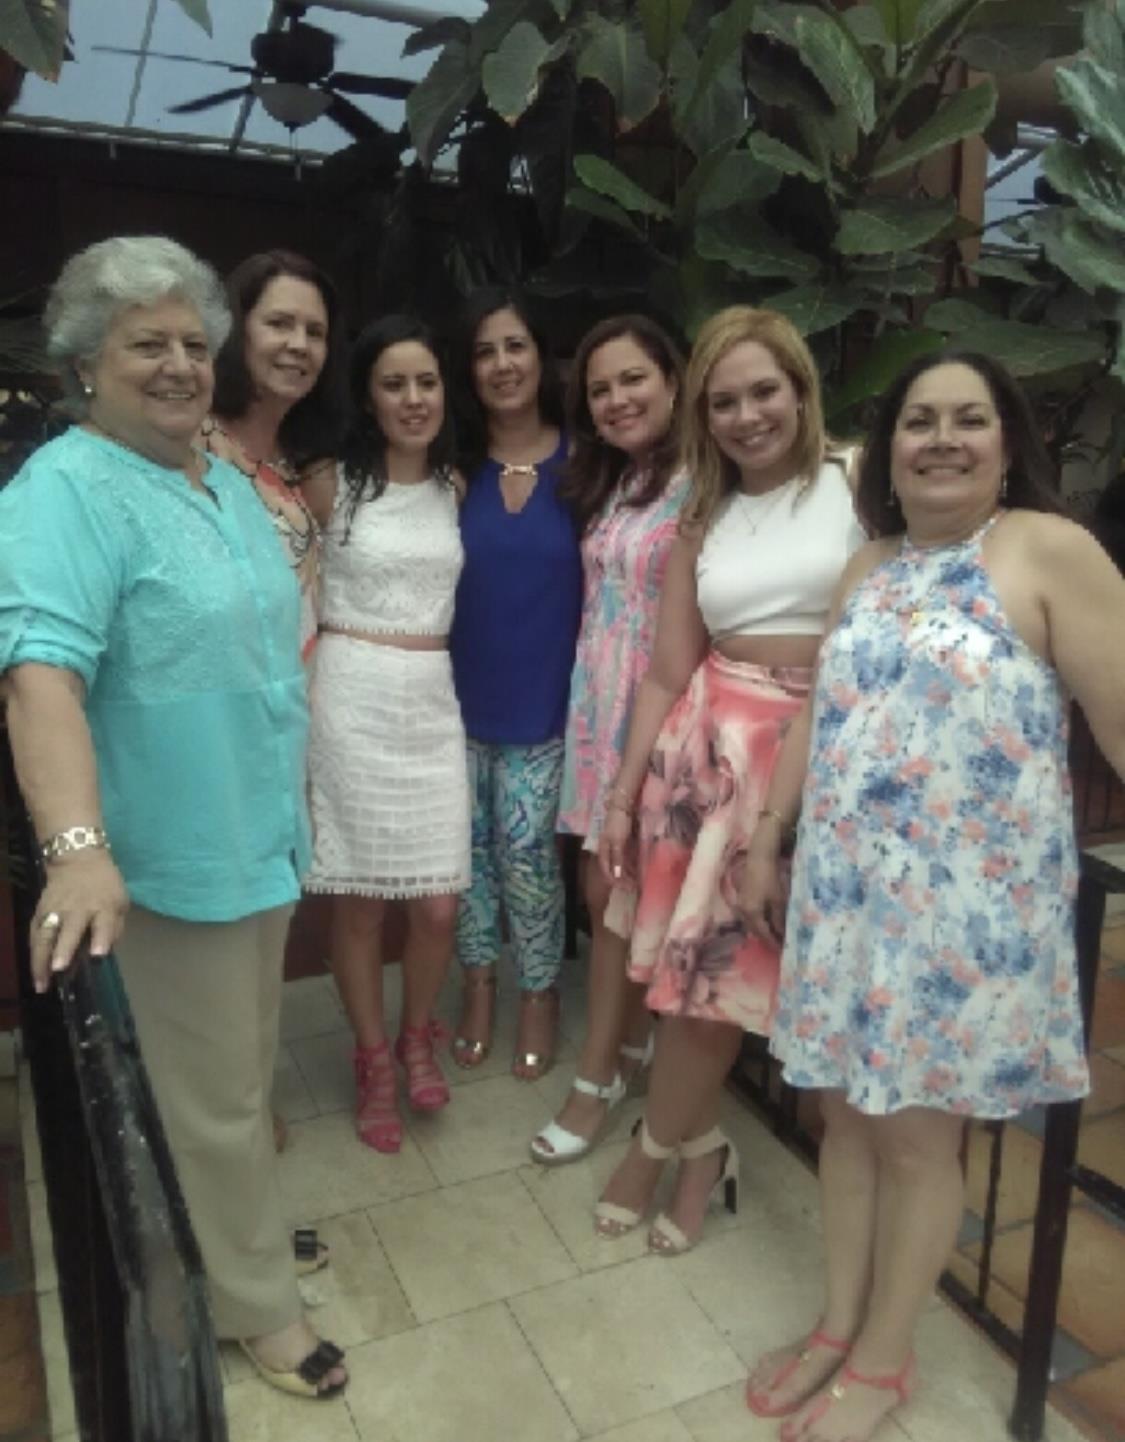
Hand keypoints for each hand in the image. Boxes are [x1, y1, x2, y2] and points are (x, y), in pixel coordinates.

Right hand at [29, 851, 128, 993]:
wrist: (78, 859)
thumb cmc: (104, 885)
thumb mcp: (119, 902)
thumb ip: (114, 928)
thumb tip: (104, 954)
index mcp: (103, 906)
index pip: (103, 923)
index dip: (101, 938)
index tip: (97, 955)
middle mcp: (78, 908)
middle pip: (69, 930)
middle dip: (63, 949)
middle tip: (58, 970)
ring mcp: (56, 909)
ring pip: (46, 935)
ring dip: (42, 959)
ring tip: (41, 984)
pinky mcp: (40, 911)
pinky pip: (35, 934)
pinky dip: (33, 952)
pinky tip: (35, 971)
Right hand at [597, 805, 633, 886]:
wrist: (623, 806)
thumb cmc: (618, 823)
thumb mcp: (617, 842)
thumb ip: (617, 859)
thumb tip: (615, 876)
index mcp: (603, 850)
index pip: (606, 871)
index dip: (614, 881)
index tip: (625, 888)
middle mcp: (608, 851)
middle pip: (613, 869)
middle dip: (622, 879)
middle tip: (633, 887)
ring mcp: (616, 847)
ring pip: (620, 865)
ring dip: (627, 873)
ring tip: (637, 881)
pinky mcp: (624, 843)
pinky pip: (626, 858)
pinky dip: (631, 865)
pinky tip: (638, 869)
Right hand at [739, 842, 785, 943]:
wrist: (759, 859)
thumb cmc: (770, 878)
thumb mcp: (778, 900)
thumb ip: (778, 919)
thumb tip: (782, 934)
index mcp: (751, 913)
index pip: (763, 934)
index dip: (773, 943)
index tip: (783, 950)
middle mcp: (742, 912)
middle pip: (755, 931)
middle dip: (767, 939)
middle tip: (780, 945)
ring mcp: (740, 905)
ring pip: (752, 924)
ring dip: (762, 931)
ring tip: (775, 936)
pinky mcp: (742, 899)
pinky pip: (750, 917)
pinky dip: (759, 922)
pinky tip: (767, 922)